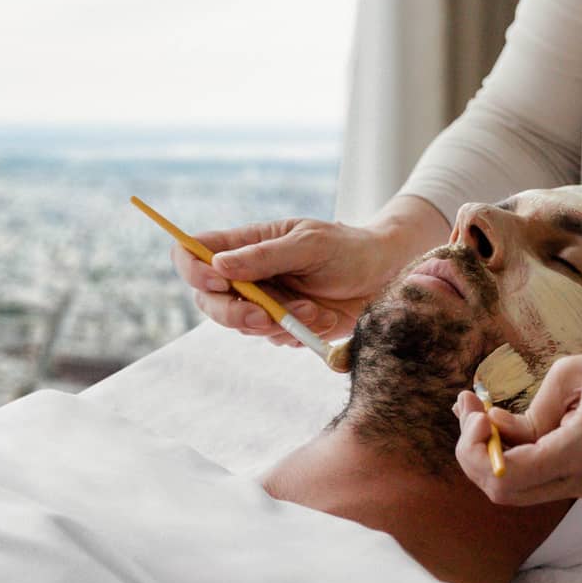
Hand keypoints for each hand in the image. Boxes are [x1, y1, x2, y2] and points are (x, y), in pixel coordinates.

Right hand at [170, 196, 448, 345]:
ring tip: (315, 310)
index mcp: (247, 243)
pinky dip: (297, 333)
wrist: (388, 278)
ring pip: (242, 325)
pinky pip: (273, 339)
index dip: (193, 268)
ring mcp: (264, 302)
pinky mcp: (284, 326)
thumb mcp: (310, 244)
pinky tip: (324, 318)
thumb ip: (265, 255)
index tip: (217, 280)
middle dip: (234, 313)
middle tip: (266, 317)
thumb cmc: (350, 249)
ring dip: (278, 323)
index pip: (193, 252)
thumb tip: (218, 264)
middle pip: (208, 299)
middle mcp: (248, 274)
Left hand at [454, 342, 581, 504]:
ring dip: (490, 454)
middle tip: (465, 406)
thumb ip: (532, 410)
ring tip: (476, 408)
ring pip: (519, 489)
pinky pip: (540, 479)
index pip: (507, 476)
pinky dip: (514, 456)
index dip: (476, 448)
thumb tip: (497, 430)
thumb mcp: (575, 372)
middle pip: (505, 492)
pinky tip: (502, 421)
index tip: (475, 409)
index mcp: (581, 450)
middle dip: (474, 452)